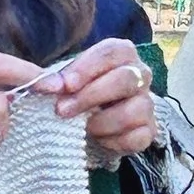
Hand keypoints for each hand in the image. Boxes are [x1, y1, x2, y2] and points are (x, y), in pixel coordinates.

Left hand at [39, 36, 157, 156]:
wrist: (92, 122)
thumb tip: (45, 85)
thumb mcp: (67, 81)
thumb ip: (56, 80)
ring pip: (133, 111)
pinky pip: (137, 137)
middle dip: (90, 96)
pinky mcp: (148, 131)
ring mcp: (146, 103)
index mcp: (122, 54)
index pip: (111, 52)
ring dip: (102, 122)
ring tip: (82, 128)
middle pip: (124, 79)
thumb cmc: (79, 93)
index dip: (86, 68)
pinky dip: (114, 142)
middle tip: (62, 110)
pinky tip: (99, 140)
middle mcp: (140, 75)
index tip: (64, 85)